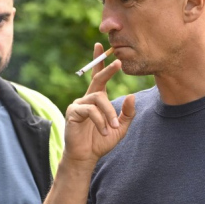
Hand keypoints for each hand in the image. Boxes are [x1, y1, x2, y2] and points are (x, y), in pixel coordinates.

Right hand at [63, 43, 135, 164]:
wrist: (86, 157)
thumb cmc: (100, 142)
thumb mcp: (120, 128)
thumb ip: (127, 113)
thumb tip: (132, 96)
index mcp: (97, 99)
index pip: (99, 76)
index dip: (99, 61)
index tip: (101, 45)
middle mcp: (87, 98)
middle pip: (98, 79)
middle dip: (108, 70)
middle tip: (119, 62)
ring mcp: (78, 104)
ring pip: (98, 98)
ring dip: (109, 113)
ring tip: (113, 128)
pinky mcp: (72, 112)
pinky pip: (90, 110)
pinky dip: (100, 121)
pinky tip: (104, 132)